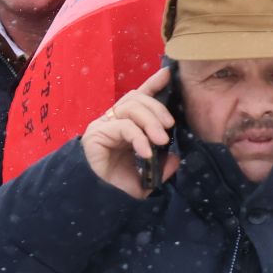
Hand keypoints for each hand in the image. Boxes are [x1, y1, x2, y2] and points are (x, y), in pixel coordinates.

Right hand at [78, 66, 180, 196]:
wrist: (99, 198)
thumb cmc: (120, 183)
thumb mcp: (147, 172)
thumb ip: (162, 164)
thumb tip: (175, 159)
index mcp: (125, 123)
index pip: (139, 97)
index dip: (153, 84)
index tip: (168, 74)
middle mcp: (112, 120)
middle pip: (136, 99)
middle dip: (157, 109)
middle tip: (170, 127)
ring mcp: (103, 125)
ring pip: (130, 108)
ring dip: (150, 122)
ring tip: (161, 140)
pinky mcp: (96, 134)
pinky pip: (123, 127)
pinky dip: (138, 137)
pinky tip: (146, 152)